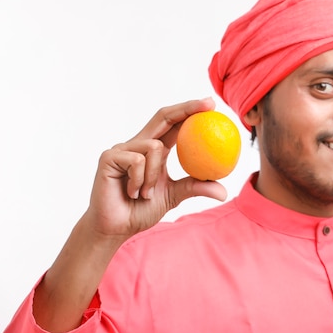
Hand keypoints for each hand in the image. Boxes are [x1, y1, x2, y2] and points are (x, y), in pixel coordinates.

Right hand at [84, 98, 227, 239]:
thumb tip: (224, 192)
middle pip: (163, 116)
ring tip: (145, 193)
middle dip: (187, 108)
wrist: (115, 228)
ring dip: (154, 175)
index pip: (174, 123)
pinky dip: (140, 180)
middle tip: (208, 104)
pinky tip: (132, 193)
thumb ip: (195, 187)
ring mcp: (122, 149)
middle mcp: (139, 143)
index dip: (191, 111)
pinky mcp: (109, 157)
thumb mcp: (174, 195)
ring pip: (154, 147)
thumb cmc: (140, 210)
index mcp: (154, 150)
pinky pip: (137, 161)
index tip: (211, 105)